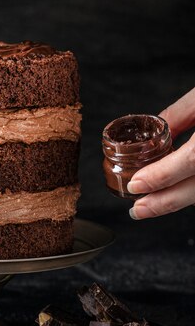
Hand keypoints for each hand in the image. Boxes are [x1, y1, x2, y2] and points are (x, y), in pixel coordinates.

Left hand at [128, 88, 194, 218]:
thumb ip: (179, 115)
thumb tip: (153, 133)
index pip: (193, 160)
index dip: (163, 176)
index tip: (137, 184)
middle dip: (166, 202)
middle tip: (138, 210)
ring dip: (179, 200)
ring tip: (151, 204)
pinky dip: (194, 191)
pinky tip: (178, 192)